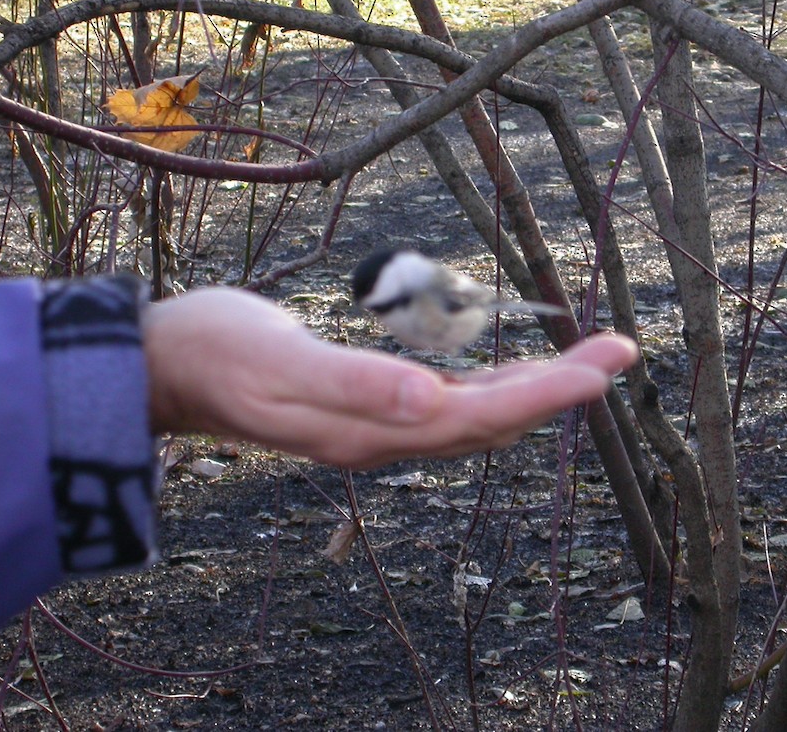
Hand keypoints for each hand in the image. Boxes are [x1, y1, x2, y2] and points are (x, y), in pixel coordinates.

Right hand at [142, 287, 637, 468]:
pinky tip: (516, 372)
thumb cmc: (215, 353)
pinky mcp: (371, 409)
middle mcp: (386, 438)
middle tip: (622, 348)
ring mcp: (379, 427)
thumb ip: (354, 385)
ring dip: (537, 388)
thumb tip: (430, 402)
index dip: (547, 394)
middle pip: (494, 420)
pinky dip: (496, 387)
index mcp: (372, 431)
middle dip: (561, 388)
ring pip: (479, 415)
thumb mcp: (276, 362)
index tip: (604, 366)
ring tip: (589, 359)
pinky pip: (452, 405)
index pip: (482, 418)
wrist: (165, 368)